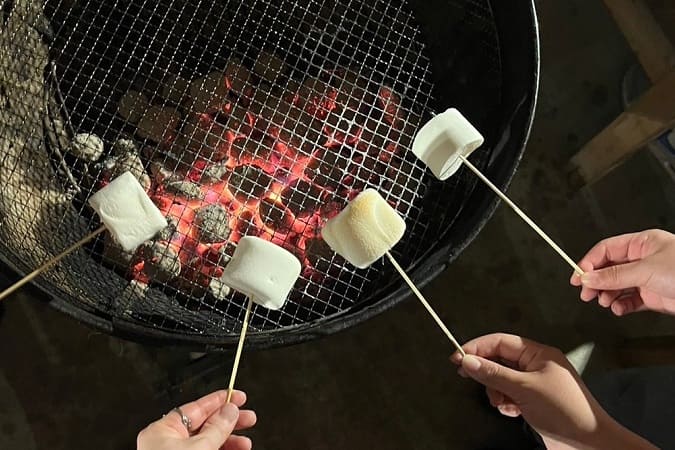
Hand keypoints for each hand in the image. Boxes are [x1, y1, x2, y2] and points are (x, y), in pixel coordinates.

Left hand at [137, 390, 256, 449]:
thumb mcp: (200, 448)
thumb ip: (217, 427)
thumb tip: (230, 410)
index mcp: (161, 431)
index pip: (195, 408)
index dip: (218, 401)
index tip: (237, 397)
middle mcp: (167, 444)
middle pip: (204, 425)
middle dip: (229, 423)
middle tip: (248, 419)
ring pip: (208, 443)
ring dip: (229, 441)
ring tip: (246, 443)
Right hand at [451, 333, 656, 449]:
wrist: (589, 444)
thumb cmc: (565, 411)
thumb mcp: (523, 389)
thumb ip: (493, 373)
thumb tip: (467, 361)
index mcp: (539, 353)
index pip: (501, 341)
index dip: (478, 347)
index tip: (458, 358)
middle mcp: (537, 365)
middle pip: (500, 359)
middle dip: (487, 371)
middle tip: (468, 377)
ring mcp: (536, 383)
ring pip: (502, 378)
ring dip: (496, 390)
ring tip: (502, 403)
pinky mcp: (535, 401)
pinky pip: (510, 394)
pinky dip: (506, 401)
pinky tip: (512, 411)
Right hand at [570, 229, 674, 315]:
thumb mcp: (645, 270)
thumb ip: (614, 276)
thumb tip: (588, 277)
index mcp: (642, 243)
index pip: (606, 250)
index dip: (589, 263)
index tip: (578, 277)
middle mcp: (643, 259)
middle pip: (609, 268)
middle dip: (596, 281)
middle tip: (586, 293)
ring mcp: (649, 277)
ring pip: (618, 285)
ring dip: (608, 294)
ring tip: (603, 301)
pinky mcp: (654, 295)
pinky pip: (630, 300)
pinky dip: (621, 305)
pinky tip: (618, 308)